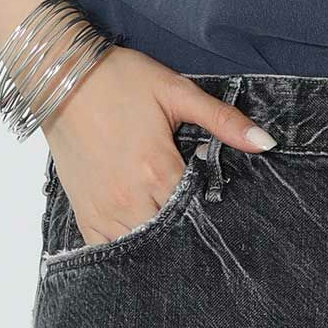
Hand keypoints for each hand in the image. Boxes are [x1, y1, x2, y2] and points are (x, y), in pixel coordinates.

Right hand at [43, 44, 276, 245]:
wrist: (61, 76)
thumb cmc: (121, 80)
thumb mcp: (176, 92)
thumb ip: (222, 120)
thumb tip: (267, 143)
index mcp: (157, 169)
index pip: (198, 211)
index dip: (213, 211)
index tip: (225, 209)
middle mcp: (130, 199)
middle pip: (171, 235)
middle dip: (189, 231)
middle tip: (205, 224)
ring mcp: (103, 211)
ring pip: (141, 249)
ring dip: (160, 243)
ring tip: (176, 230)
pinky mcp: (83, 214)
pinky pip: (107, 251)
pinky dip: (127, 250)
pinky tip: (143, 237)